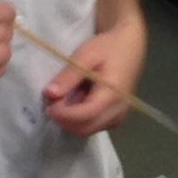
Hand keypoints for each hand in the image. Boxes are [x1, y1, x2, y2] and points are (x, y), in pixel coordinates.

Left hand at [43, 20, 146, 137]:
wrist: (129, 47)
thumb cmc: (108, 48)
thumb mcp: (85, 55)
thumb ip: (68, 76)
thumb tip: (49, 93)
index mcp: (112, 95)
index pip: (83, 116)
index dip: (62, 115)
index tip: (48, 105)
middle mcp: (118, 111)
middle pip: (84, 129)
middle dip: (64, 120)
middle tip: (52, 102)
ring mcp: (118, 117)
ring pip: (87, 130)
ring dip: (71, 120)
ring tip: (64, 99)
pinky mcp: (116, 118)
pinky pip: (94, 126)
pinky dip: (80, 119)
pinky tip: (77, 101)